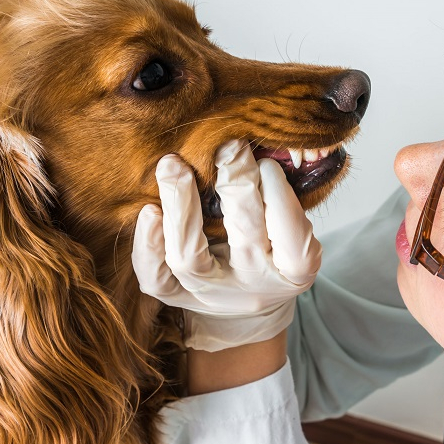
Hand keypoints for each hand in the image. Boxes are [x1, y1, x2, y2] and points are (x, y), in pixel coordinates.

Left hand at [132, 140, 321, 351]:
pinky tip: (149, 211)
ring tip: (173, 165)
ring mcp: (214, 294)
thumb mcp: (295, 224)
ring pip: (189, 257)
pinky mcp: (179, 297)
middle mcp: (255, 285)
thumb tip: (265, 144)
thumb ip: (283, 192)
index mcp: (295, 270)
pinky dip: (148, 246)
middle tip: (228, 147)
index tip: (267, 164)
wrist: (249, 299)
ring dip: (180, 206)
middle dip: (236, 183)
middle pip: (243, 235)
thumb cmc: (276, 245)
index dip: (278, 195)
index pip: (291, 234)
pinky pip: (156, 279)